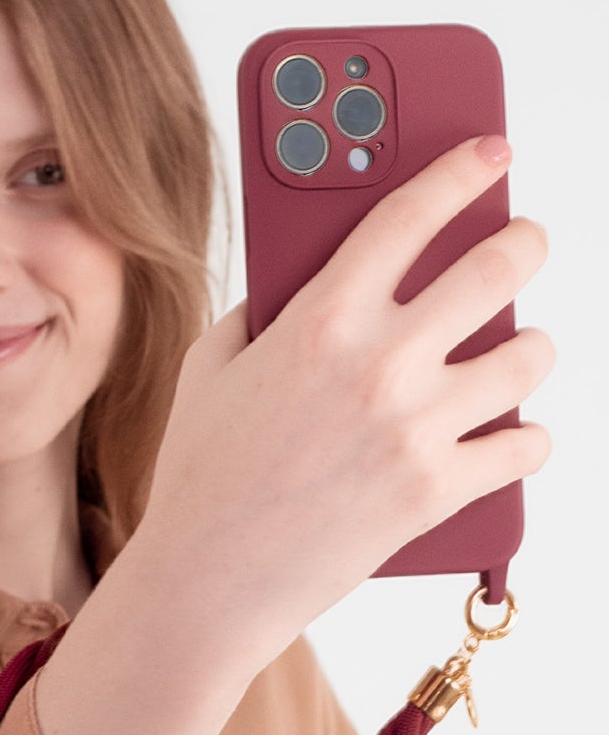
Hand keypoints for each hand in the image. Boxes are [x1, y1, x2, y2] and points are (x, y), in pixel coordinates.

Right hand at [139, 134, 554, 653]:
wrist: (207, 581)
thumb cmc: (200, 476)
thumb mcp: (208, 369)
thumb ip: (262, 311)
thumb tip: (306, 278)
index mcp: (319, 318)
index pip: (410, 214)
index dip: (461, 170)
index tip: (491, 153)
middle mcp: (379, 362)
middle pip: (496, 268)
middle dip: (524, 242)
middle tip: (526, 241)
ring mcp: (416, 428)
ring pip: (528, 356)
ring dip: (532, 344)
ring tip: (522, 347)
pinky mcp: (438, 491)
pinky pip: (526, 446)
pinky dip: (528, 438)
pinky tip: (516, 433)